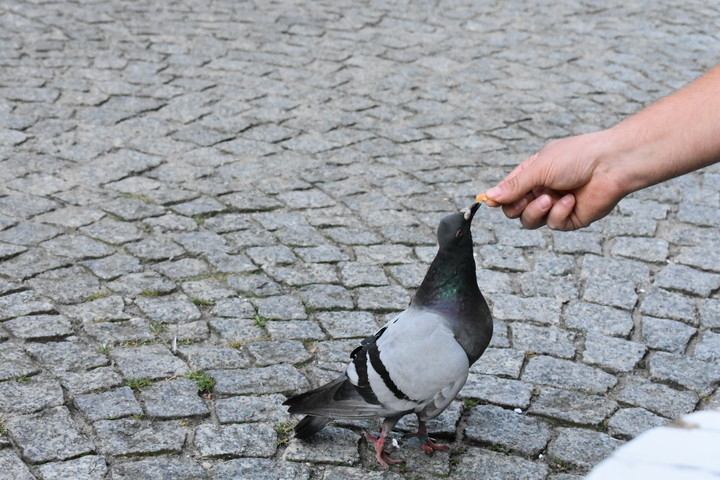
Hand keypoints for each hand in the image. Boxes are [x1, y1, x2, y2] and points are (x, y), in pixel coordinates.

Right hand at [484, 131, 626, 229]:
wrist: (612, 165)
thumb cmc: (577, 157)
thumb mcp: (539, 168)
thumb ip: (514, 186)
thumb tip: (488, 197)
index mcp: (533, 174)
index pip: (508, 191)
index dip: (500, 198)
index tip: (491, 201)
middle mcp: (542, 190)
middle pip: (514, 211)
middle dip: (517, 206)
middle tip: (527, 197)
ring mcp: (556, 206)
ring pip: (530, 221)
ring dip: (537, 211)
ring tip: (551, 198)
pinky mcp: (571, 219)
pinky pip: (553, 224)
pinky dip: (560, 213)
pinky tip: (571, 200)